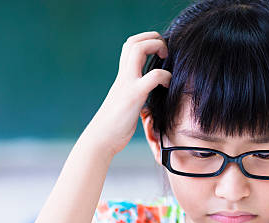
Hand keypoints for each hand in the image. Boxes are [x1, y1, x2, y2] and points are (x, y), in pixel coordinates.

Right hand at [85, 31, 170, 156]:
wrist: (101, 139)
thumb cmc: (114, 126)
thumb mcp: (126, 104)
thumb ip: (135, 93)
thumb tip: (148, 97)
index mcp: (122, 76)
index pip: (130, 45)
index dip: (146, 41)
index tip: (159, 52)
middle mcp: (123, 76)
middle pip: (133, 41)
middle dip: (153, 38)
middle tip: (165, 52)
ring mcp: (127, 84)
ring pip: (138, 49)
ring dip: (156, 46)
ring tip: (166, 59)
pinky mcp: (134, 96)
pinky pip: (153, 76)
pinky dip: (165, 76)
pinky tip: (168, 86)